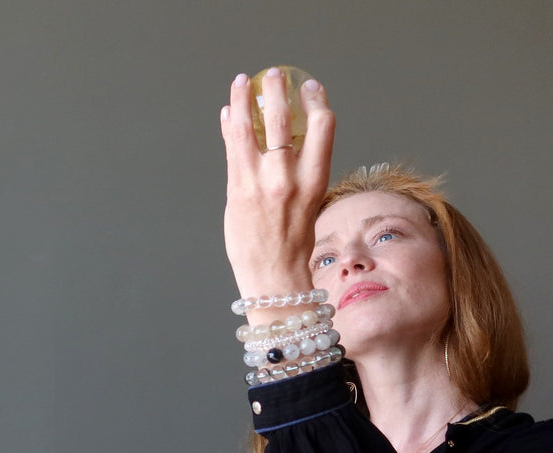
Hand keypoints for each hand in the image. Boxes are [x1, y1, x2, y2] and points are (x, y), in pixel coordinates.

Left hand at [220, 69, 334, 323]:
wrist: (273, 277)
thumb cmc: (292, 245)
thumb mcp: (309, 204)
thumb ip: (300, 173)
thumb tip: (286, 142)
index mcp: (315, 180)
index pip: (323, 126)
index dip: (316, 100)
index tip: (310, 87)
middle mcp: (289, 177)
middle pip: (284, 118)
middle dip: (276, 90)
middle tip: (272, 76)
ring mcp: (260, 183)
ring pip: (251, 126)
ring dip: (245, 99)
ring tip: (242, 82)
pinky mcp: (237, 190)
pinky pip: (232, 147)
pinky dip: (230, 125)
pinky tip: (229, 112)